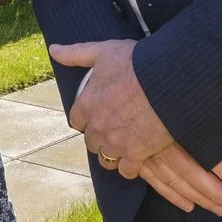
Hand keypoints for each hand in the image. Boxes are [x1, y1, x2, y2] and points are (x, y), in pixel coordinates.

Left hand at [49, 38, 221, 216]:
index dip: (87, 119)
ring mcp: (115, 143)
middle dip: (100, 137)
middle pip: (91, 142)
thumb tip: (54, 50)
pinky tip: (138, 158)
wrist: (167, 79)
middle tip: (115, 129)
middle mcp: (97, 127)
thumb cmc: (135, 63)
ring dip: (113, 154)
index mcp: (86, 105)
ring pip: (106, 159)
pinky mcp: (136, 154)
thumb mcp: (102, 52)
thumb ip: (75, 54)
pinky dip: (131, 167)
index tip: (99, 115)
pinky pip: (126, 171)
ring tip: (126, 146)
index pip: (77, 121)